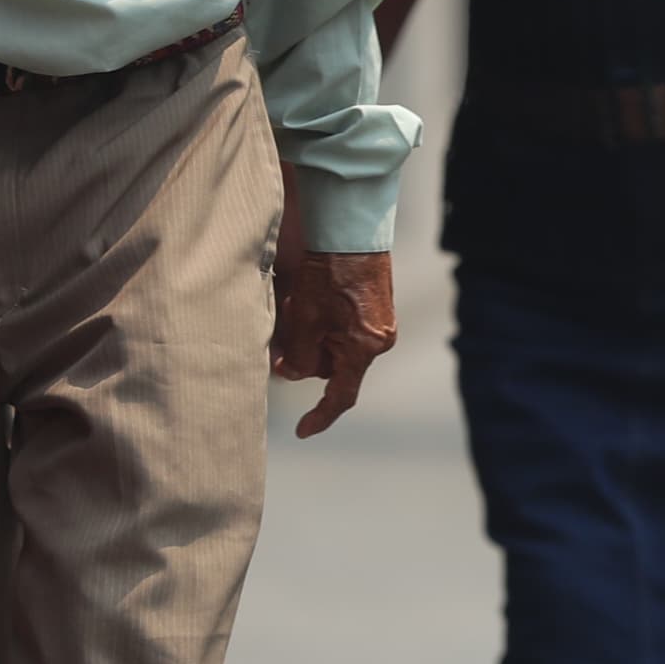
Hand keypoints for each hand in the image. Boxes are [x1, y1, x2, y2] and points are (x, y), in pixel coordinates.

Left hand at [271, 248, 396, 437]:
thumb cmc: (330, 273)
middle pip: (334, 367)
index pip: (341, 395)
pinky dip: (325, 324)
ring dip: (313, 335)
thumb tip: (294, 373)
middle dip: (306, 355)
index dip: (321, 416)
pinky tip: (311, 300)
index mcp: (364, 348)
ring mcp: (380, 325)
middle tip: (283, 336)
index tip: (303, 430)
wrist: (351, 233)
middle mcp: (379, 340)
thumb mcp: (305, 319)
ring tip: (297, 306)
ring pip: (337, 347)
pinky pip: (346, 330)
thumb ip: (300, 357)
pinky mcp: (376, 310)